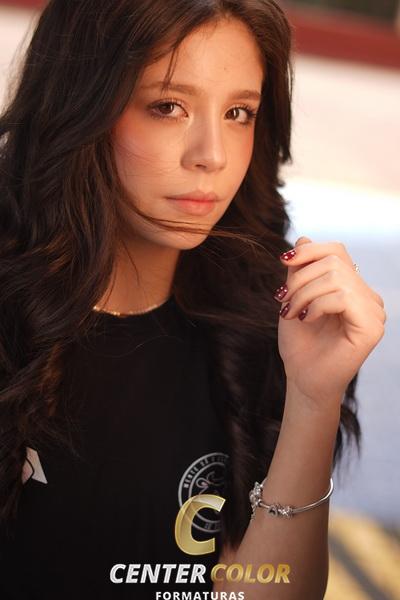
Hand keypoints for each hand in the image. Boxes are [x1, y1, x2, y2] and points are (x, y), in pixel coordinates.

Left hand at [275, 236, 385, 409]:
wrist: (302, 379)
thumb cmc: (299, 344)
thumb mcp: (294, 298)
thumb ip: (301, 271)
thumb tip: (303, 238)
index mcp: (353, 288)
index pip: (337, 252)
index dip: (309, 251)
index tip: (284, 262)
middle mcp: (368, 297)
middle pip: (334, 262)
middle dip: (300, 278)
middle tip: (283, 300)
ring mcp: (375, 312)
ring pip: (336, 278)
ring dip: (304, 293)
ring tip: (291, 313)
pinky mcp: (372, 327)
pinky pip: (343, 297)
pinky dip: (316, 305)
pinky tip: (307, 319)